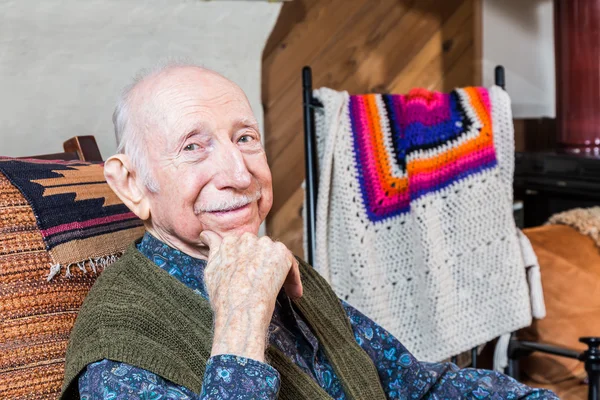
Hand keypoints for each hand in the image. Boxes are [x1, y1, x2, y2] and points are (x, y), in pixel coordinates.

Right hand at [200, 231, 302, 361]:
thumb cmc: (224, 298)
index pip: (243, 247)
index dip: (248, 263)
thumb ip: (213, 249)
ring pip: (275, 255)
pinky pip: (291, 264)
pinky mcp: (282, 253)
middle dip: (262, 265)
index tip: (250, 278)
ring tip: (279, 291)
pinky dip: (293, 279)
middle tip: (263, 286)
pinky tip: (293, 293)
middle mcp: (247, 239)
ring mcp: (265, 245)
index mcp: (228, 241)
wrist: (240, 312)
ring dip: (278, 270)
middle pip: (260, 249)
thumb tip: (206, 235)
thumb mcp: (210, 271)